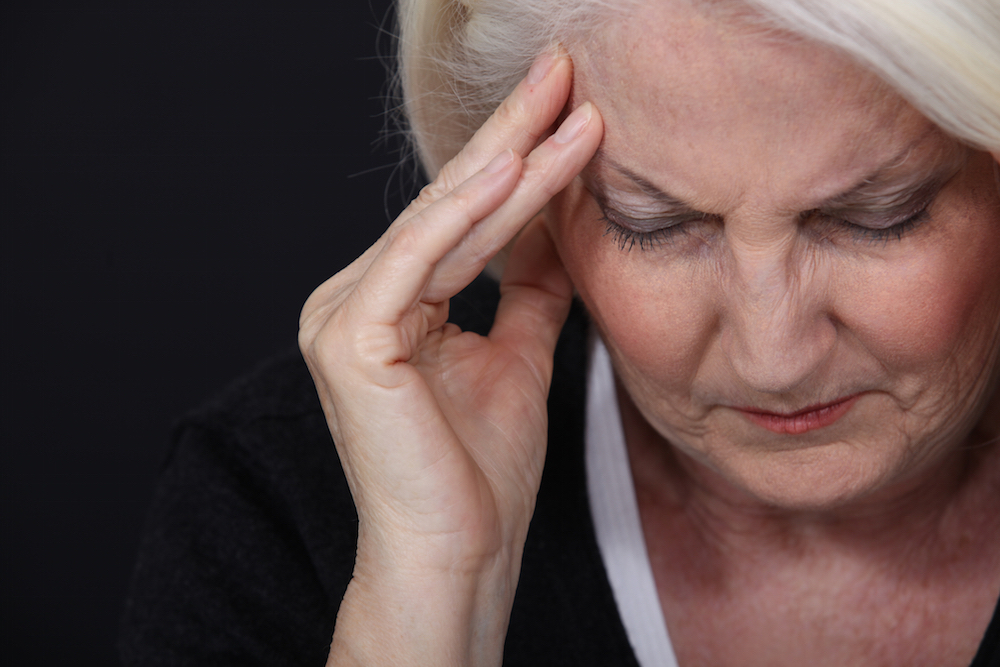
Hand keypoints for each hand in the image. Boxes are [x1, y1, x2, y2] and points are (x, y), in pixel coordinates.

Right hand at [298, 49, 602, 665]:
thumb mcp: (517, 354)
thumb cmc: (481, 470)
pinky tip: (515, 163)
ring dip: (511, 161)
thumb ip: (525, 287)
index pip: (462, 218)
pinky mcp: (349, 337)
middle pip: (451, 206)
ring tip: (567, 105)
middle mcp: (352, 298)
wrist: (458, 554)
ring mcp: (341, 315)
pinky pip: (419, 258)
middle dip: (514, 136)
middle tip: (565, 72)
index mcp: (386, 305)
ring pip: (443, 222)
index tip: (572, 113)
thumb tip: (552, 225)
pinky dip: (468, 211)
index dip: (519, 162)